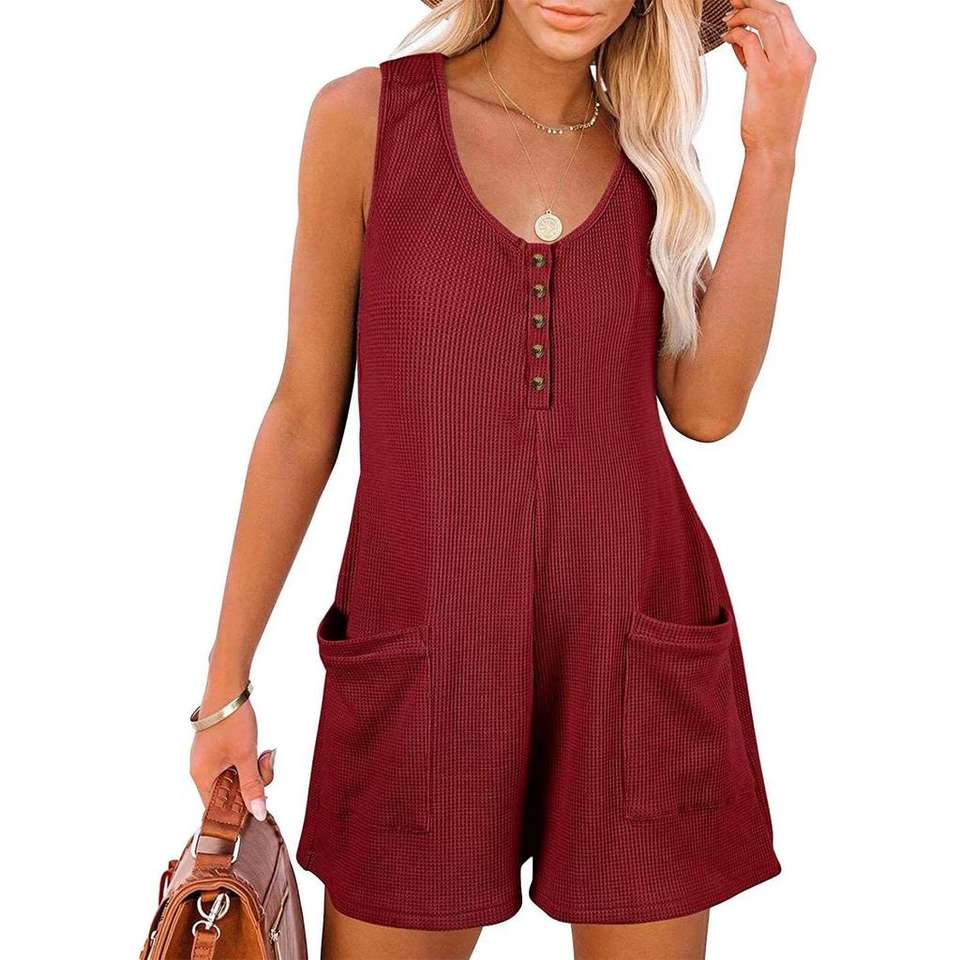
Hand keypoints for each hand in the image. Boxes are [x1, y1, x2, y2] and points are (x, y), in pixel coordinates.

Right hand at [189, 696, 275, 819]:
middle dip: (253, 782)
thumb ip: (252, 786)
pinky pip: (236, 764)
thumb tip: (259, 814)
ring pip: (237, 777)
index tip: (258, 802)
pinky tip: (260, 750)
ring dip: (254, 769)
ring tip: (264, 752)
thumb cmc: (232, 721)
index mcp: (202, 776)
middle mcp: (202, 770)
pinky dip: (250, 760)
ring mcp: (210, 759)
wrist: (228, 686)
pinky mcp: (219, 749)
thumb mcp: (246, 755)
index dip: (238, 811)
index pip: (217, 808)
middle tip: (264, 763)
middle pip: (230, 793)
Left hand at [722, 0, 815, 160]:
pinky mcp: (764, 76)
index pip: (787, 15)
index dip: (764, 2)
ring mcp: (783, 65)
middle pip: (778, 10)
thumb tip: (743, 35)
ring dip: (742, 15)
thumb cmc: (771, 118)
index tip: (744, 1)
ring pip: (765, 20)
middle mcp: (799, 56)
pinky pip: (749, 41)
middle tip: (732, 1)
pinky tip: (726, 39)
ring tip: (727, 21)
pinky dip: (735, 35)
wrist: (773, 147)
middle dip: (753, 0)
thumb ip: (765, 56)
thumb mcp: (775, 82)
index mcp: (805, 55)